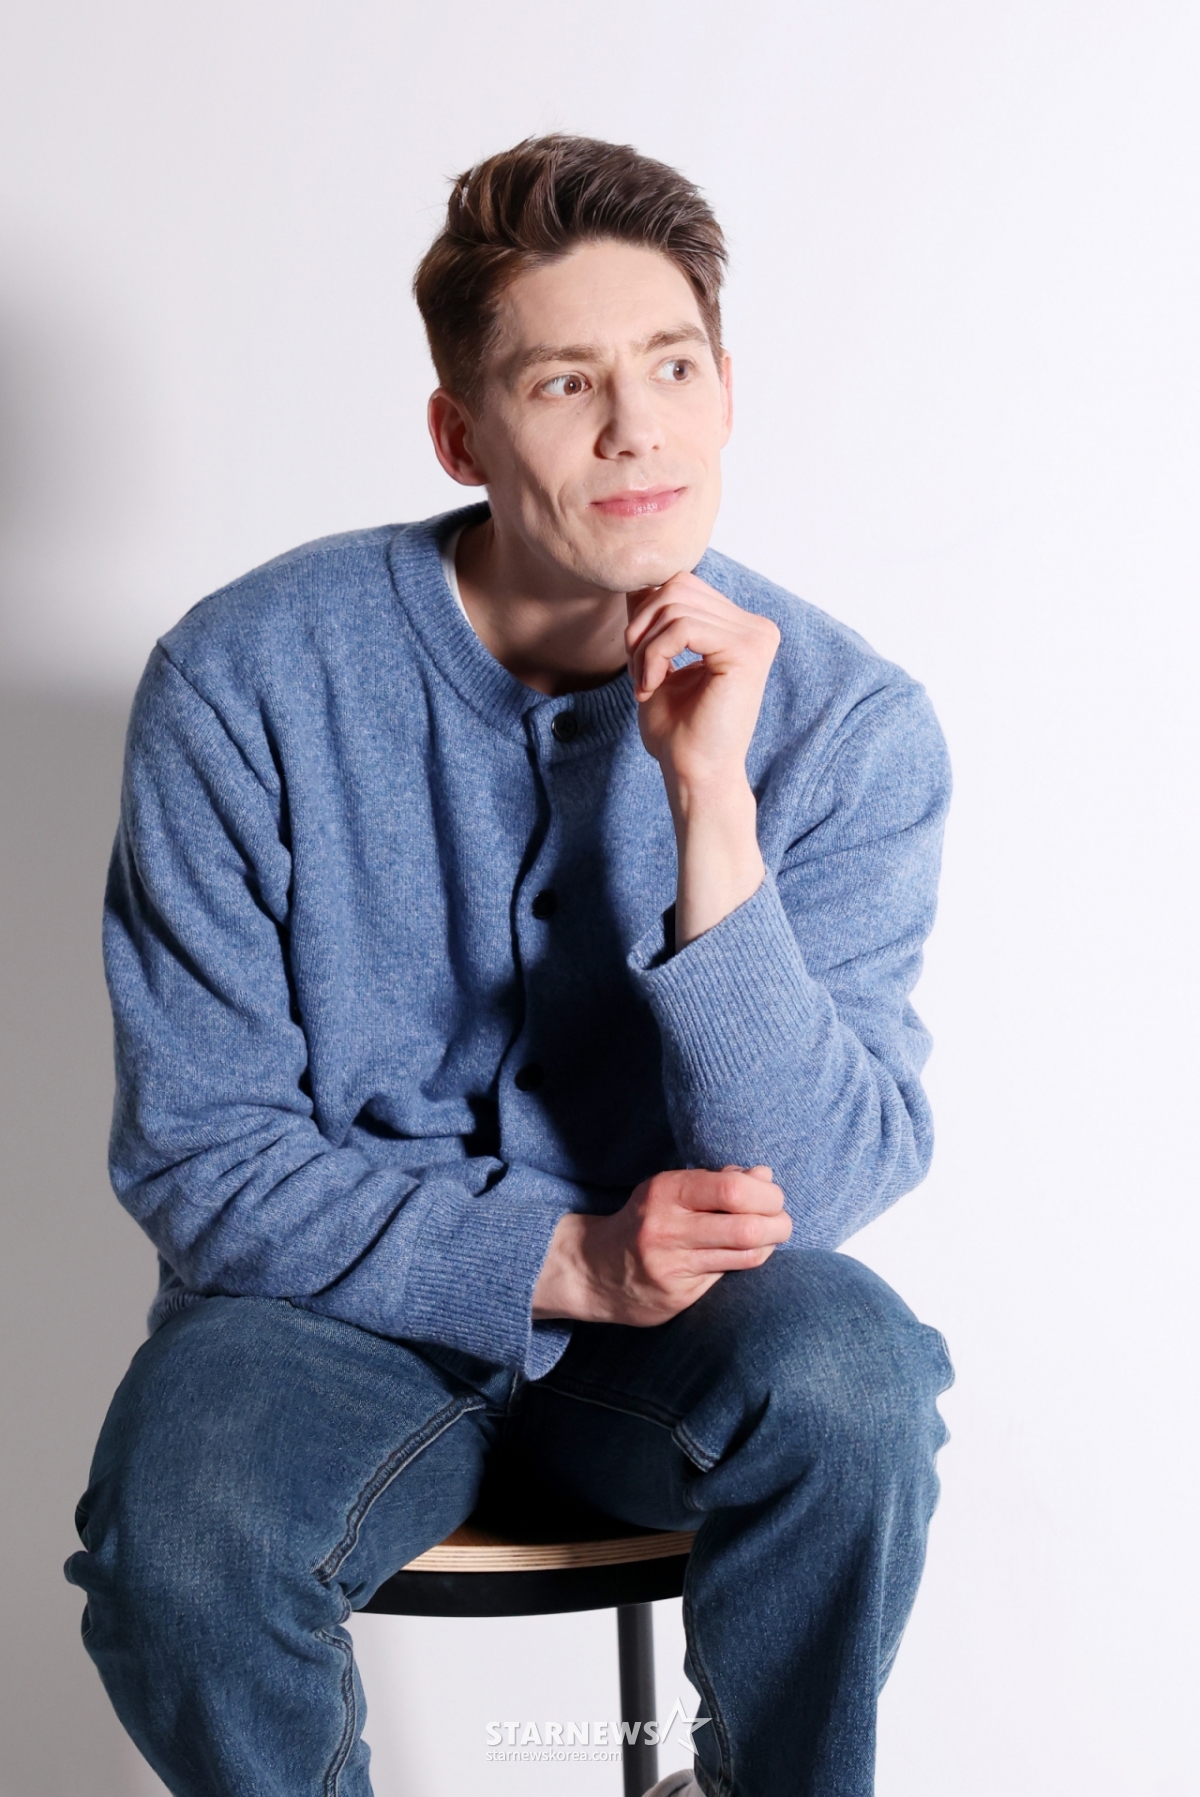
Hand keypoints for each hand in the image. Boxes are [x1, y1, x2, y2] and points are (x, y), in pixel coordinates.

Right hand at [531, 1165, 791, 1326]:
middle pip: (747, 1226)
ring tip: (772, 1236)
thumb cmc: (644, 1220)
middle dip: (779, 1222)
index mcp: (665, 1190)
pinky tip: (745, 1254)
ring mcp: (670, 1265)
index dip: (766, 1193)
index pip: (733, 1188)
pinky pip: (729, 1275)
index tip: (773, 1196)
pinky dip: (747, 1261)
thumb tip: (764, 1175)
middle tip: (782, 1221)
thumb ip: (717, 1181)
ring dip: (770, 1244)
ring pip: (744, 1255)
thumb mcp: (671, 1190)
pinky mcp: (677, 1295)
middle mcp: (666, 1227)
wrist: (593, 1268)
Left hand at [625, 574, 779, 945]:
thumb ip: (653, 620)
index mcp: (740, 627)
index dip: (645, 615)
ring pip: (674, 606)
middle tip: (637, 673)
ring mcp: (756, 636)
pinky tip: (651, 688)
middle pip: (677, 585)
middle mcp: (756, 626)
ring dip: (644, 648)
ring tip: (644, 685)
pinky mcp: (747, 651)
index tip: (639, 664)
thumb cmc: (679, 730)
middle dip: (642, 626)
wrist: (694, 776)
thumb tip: (636, 580)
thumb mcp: (656, 660)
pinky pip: (681, 628)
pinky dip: (654, 656)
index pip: (681, 585)